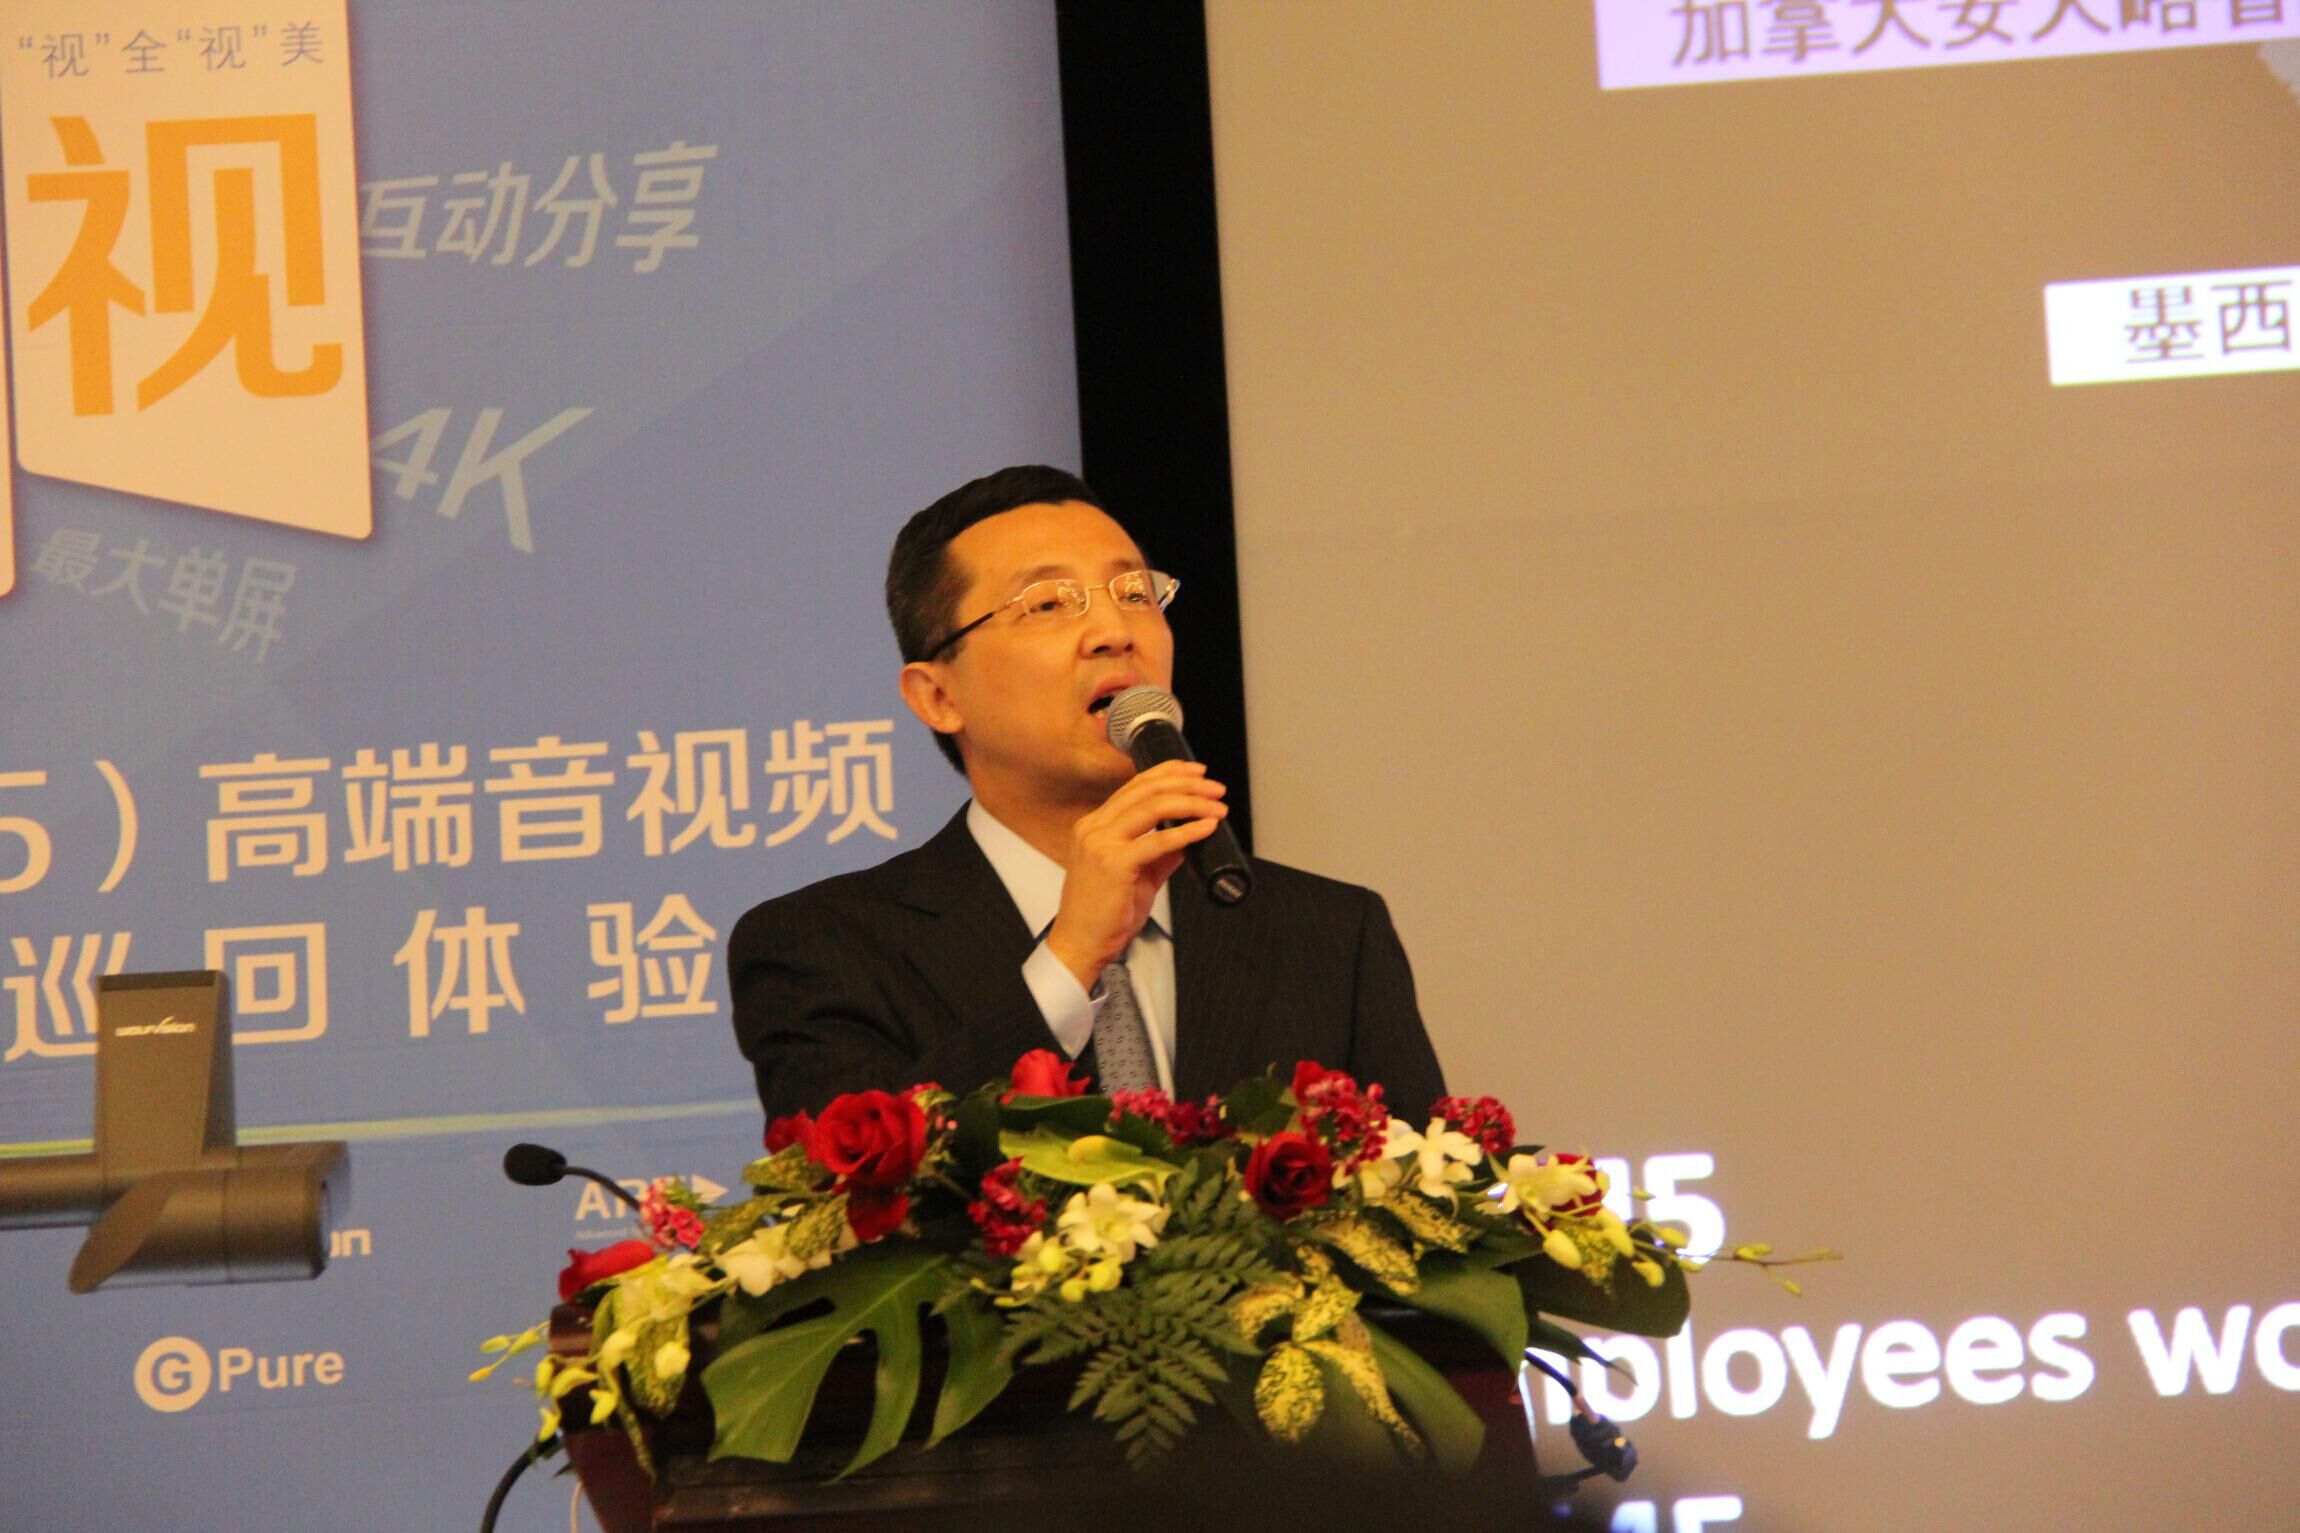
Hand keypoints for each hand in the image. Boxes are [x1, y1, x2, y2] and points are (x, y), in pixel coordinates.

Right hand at [1044, 760, 1226, 990]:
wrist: (1081, 945)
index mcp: (1094, 826)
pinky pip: (1157, 841)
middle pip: (1146, 790)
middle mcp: (1094, 828)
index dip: (1168, 773)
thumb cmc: (1103, 914)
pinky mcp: (1113, 864)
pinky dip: (1186, 831)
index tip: (1196, 772)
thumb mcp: (1136, 875)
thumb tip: (1188, 838)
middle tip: (1216, 789)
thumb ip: (1159, 854)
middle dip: (1187, 784)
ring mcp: (1100, 843)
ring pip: (1152, 807)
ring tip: (1217, 808)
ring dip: (1191, 803)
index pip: (1134, 786)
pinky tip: (1206, 829)